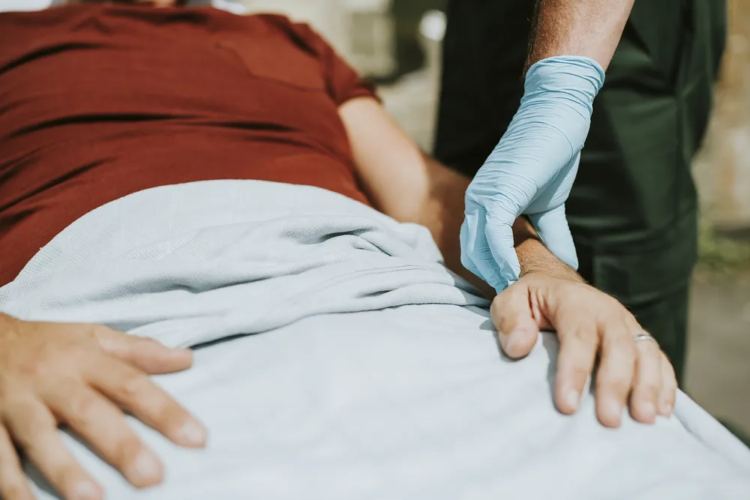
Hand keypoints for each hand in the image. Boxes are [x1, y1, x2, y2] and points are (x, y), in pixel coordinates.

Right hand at [0, 315, 206, 499]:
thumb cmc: (49, 343)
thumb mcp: (94, 336)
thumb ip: (139, 351)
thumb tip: (187, 358)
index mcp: (86, 359)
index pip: (132, 384)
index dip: (165, 410)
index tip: (196, 438)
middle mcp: (53, 380)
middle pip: (90, 412)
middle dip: (121, 445)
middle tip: (152, 477)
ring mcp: (17, 402)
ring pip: (39, 436)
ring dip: (64, 468)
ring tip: (92, 498)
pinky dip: (9, 483)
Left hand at [460, 56, 605, 291]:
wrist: (558, 115)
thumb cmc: (551, 155)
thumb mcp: (550, 204)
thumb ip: (551, 233)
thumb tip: (566, 262)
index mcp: (484, 204)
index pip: (477, 250)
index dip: (492, 275)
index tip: (511, 297)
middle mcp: (476, 202)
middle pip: (472, 255)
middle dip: (491, 281)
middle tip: (515, 304)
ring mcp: (483, 197)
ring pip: (478, 249)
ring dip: (495, 277)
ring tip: (516, 299)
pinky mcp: (498, 193)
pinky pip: (493, 235)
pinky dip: (502, 259)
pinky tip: (516, 278)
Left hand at [490, 274, 676, 427]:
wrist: (556, 285)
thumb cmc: (530, 301)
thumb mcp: (509, 301)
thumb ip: (510, 319)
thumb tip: (518, 347)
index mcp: (575, 301)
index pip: (578, 336)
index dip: (575, 370)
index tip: (567, 405)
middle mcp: (608, 312)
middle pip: (619, 347)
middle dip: (616, 385)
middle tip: (609, 421)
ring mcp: (628, 325)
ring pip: (646, 353)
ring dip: (648, 387)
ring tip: (644, 420)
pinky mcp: (640, 340)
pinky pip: (660, 360)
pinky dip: (665, 385)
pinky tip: (663, 412)